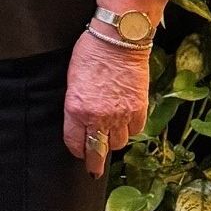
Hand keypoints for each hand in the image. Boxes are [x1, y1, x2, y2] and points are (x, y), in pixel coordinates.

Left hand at [64, 28, 151, 177]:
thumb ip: (76, 106)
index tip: (78, 153)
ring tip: (109, 136)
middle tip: (94, 169)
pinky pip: (135, 131)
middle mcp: (99, 117)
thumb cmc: (89, 54)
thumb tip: (80, 122)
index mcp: (76, 109)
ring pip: (118, 142)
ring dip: (113, 141)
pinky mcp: (139, 109)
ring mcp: (121, 115)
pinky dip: (130, 130)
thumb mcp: (71, 81)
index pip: (75, 142)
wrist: (118, 41)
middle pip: (98, 150)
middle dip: (94, 161)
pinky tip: (125, 123)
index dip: (76, 150)